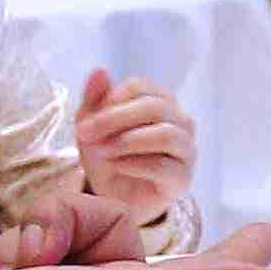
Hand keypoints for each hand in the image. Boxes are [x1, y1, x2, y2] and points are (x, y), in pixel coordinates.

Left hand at [71, 68, 194, 222]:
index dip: (110, 100)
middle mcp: (180, 121)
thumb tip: (99, 71)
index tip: (85, 121)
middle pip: (155, 107)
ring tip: (101, 151)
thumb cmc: (107, 157)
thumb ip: (95, 100)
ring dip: (127, 141)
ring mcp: (186, 150)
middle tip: (85, 134)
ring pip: (166, 135)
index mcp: (160, 101)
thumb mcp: (93, 127)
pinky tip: (115, 167)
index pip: (140, 87)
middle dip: (115, 120)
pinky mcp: (183, 178)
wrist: (114, 198)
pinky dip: (134, 164)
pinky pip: (163, 166)